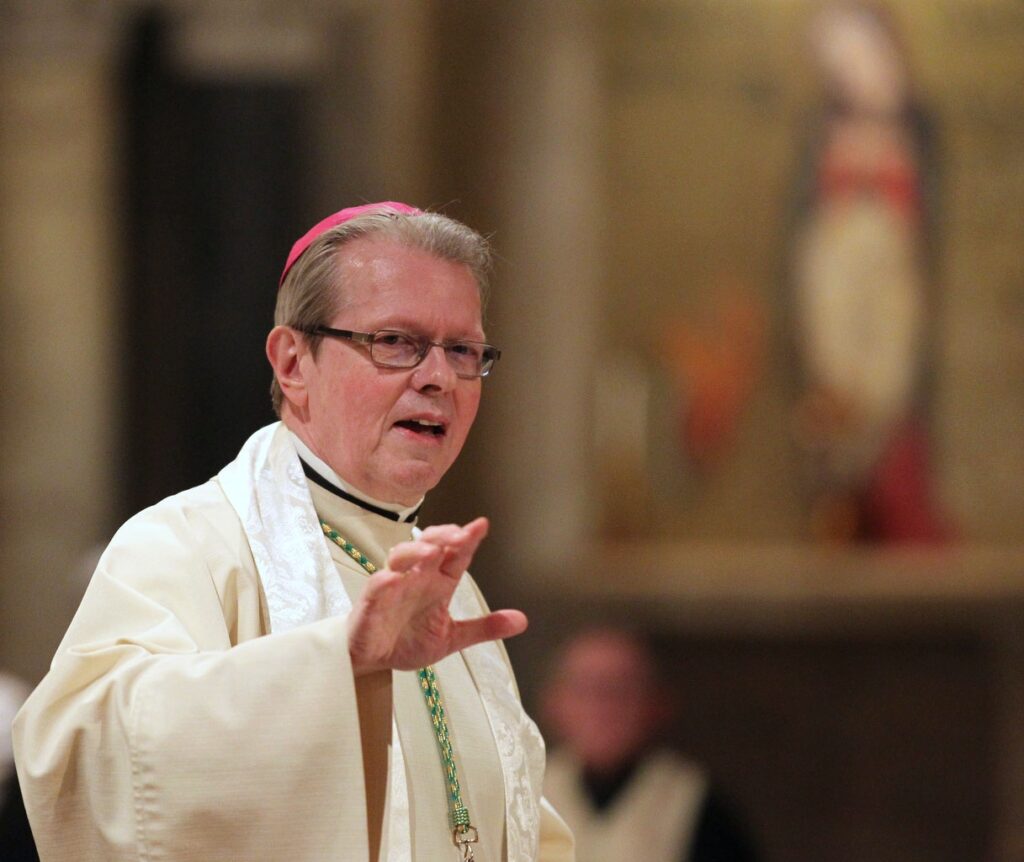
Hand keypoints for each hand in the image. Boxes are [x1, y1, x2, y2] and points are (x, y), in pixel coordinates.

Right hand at [346, 517, 527, 674]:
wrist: (374, 662)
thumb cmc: (409, 641)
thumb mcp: (453, 638)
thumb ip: (484, 628)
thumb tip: (522, 620)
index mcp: (438, 583)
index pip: (456, 555)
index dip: (467, 539)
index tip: (482, 525)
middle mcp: (416, 578)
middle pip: (429, 546)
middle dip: (443, 536)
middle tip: (460, 535)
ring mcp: (392, 588)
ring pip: (400, 558)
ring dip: (415, 551)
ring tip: (431, 551)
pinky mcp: (370, 605)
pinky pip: (375, 588)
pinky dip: (383, 582)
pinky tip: (393, 579)